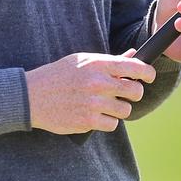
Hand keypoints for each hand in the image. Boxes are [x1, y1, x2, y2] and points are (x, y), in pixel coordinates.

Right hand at [26, 53, 155, 133]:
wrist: (31, 96)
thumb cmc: (58, 75)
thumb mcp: (82, 61)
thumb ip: (109, 61)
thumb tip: (133, 56)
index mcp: (98, 64)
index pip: (135, 67)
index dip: (148, 73)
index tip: (150, 76)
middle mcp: (98, 83)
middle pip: (135, 91)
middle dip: (133, 93)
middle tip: (124, 93)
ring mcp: (93, 104)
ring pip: (125, 110)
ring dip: (118, 109)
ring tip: (104, 105)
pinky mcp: (88, 122)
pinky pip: (112, 124)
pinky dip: (106, 121)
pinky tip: (95, 114)